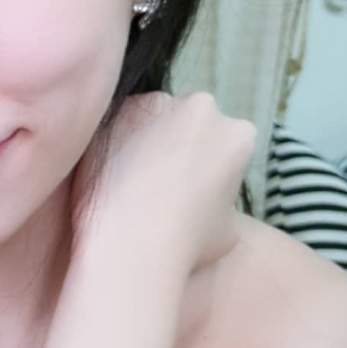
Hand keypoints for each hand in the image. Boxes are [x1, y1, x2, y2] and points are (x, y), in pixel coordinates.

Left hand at [69, 92, 256, 274]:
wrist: (131, 240)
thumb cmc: (185, 244)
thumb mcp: (228, 232)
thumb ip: (224, 202)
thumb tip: (212, 201)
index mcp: (238, 135)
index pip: (226, 142)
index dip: (207, 166)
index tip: (189, 188)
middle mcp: (202, 107)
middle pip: (190, 121)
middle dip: (176, 143)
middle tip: (156, 180)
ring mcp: (158, 102)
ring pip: (153, 116)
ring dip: (144, 137)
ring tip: (128, 178)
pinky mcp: (118, 107)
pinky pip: (118, 120)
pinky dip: (114, 140)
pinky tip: (108, 172)